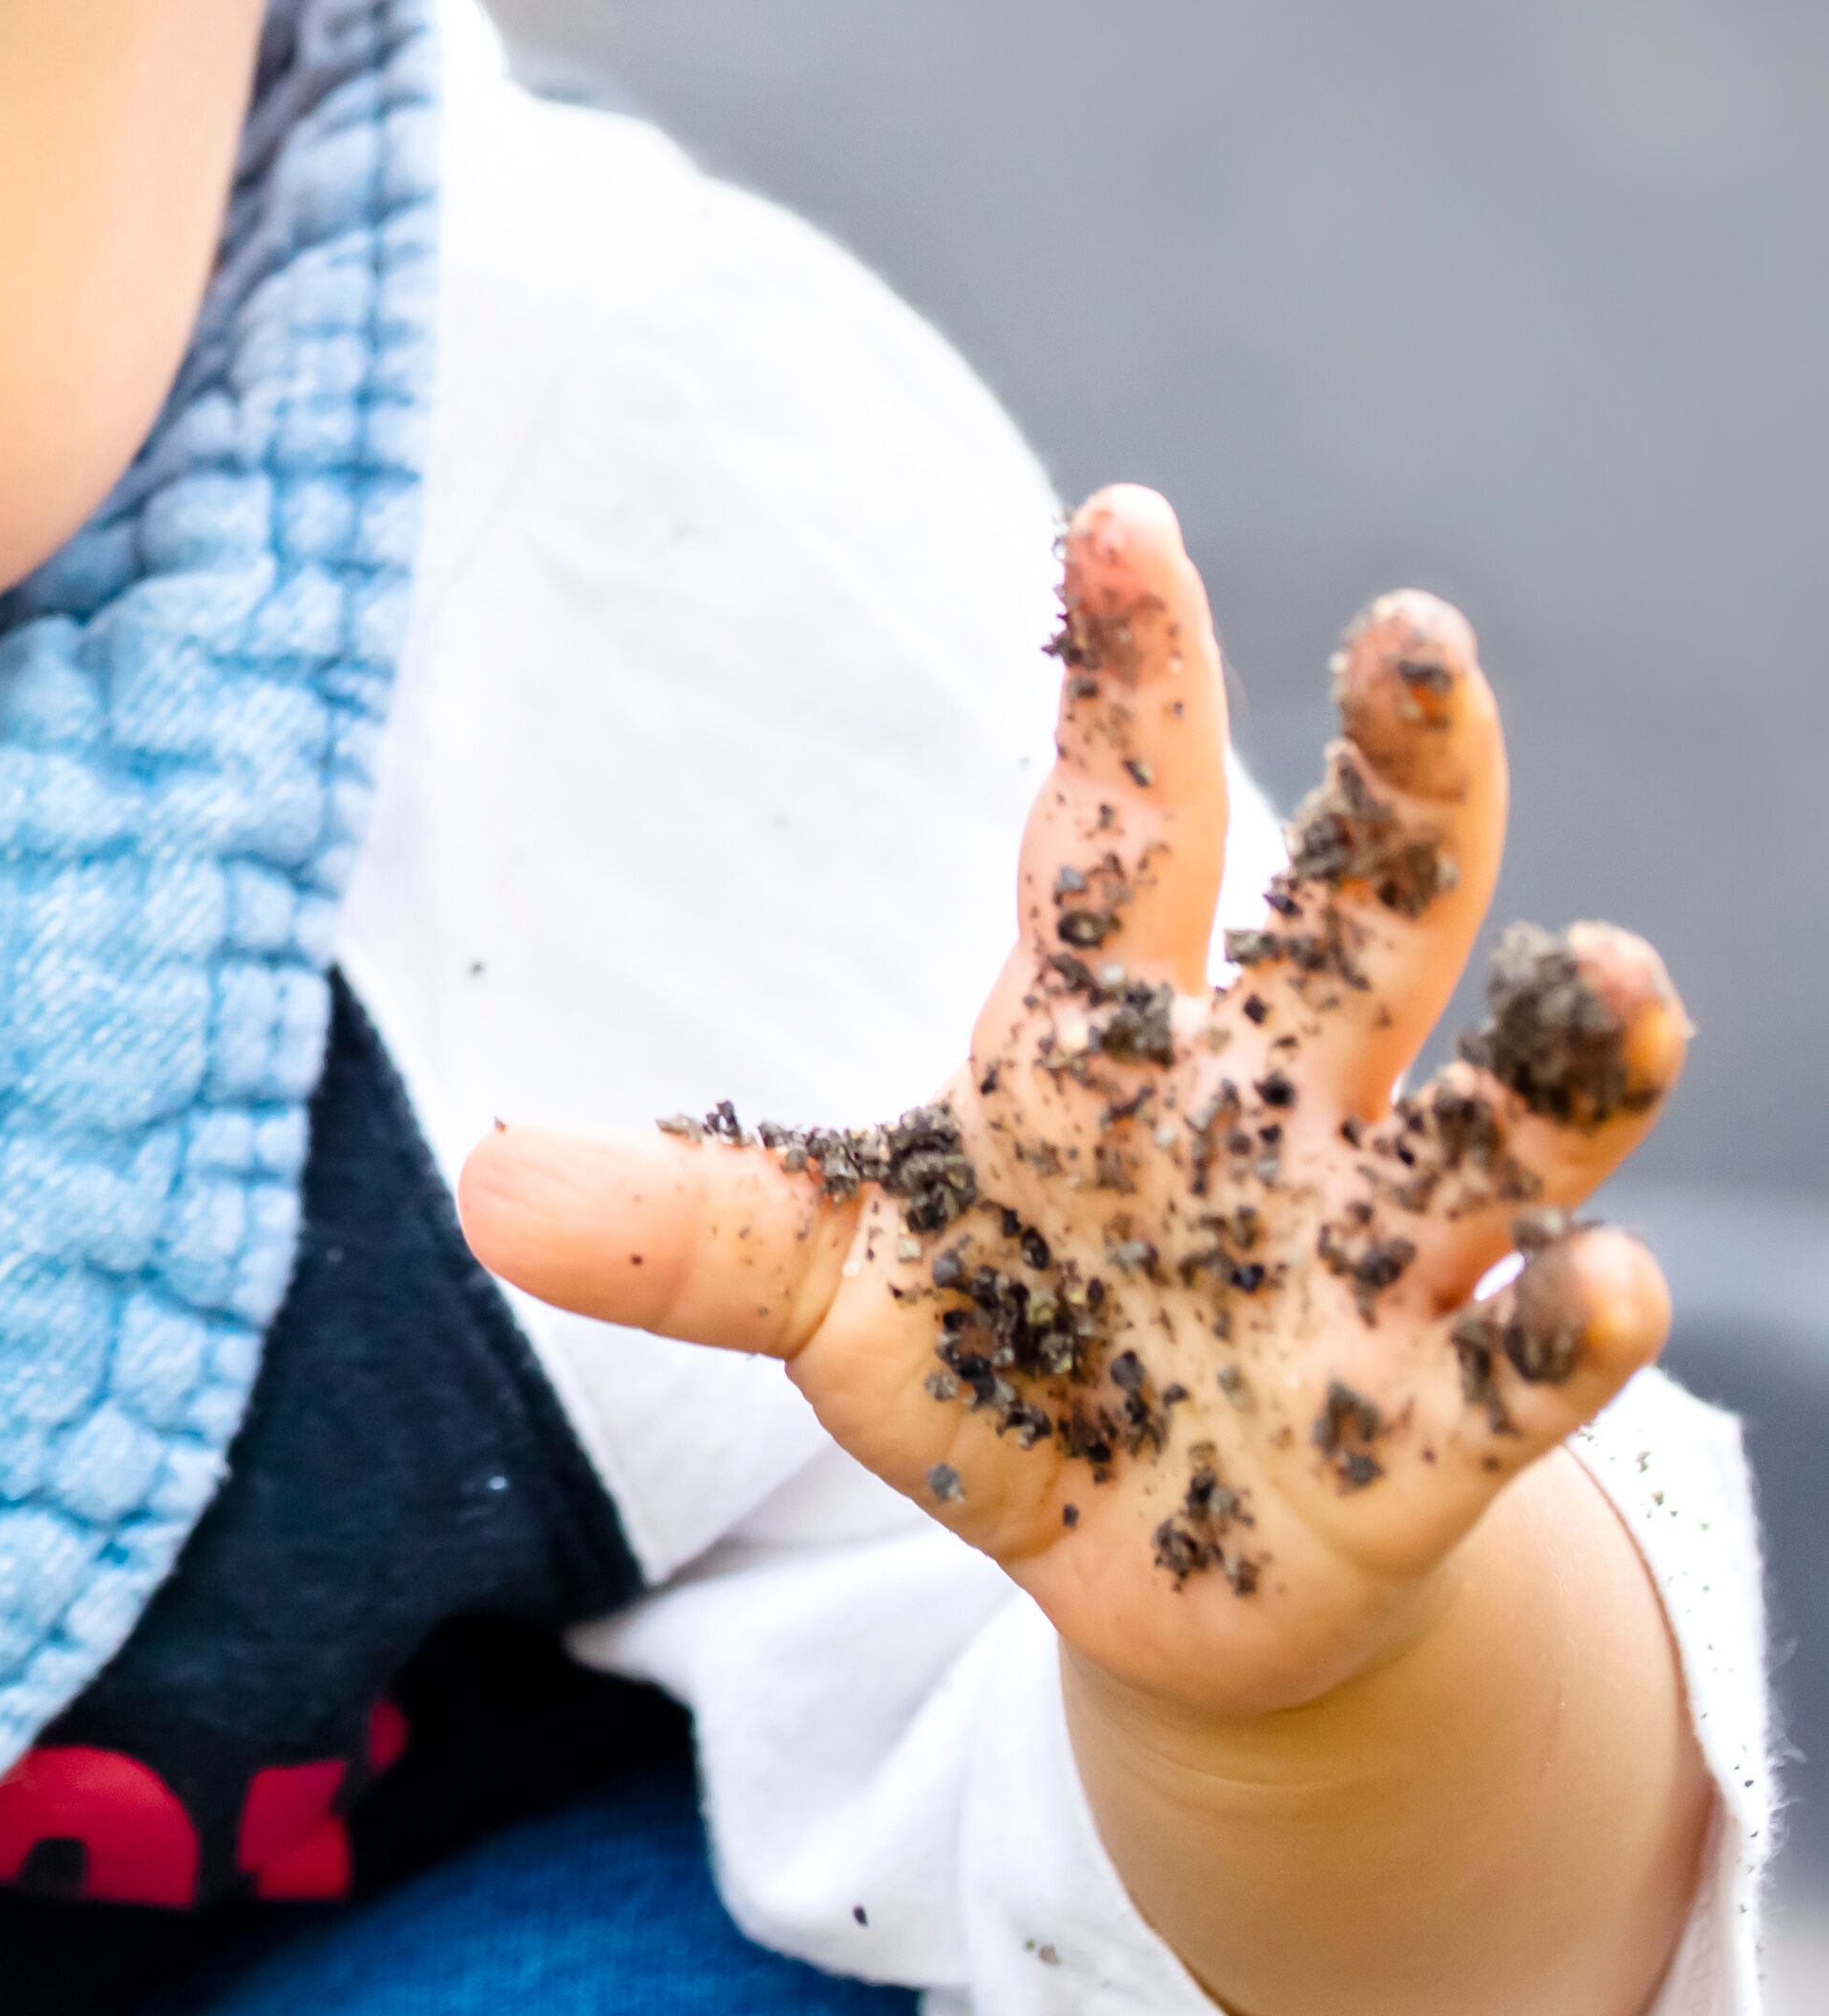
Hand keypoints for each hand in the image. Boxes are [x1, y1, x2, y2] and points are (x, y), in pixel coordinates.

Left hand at [464, 485, 1691, 1720]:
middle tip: (1418, 638)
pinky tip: (1608, 1280)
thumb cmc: (1001, 1364)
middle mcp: (1278, 1112)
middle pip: (1367, 916)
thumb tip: (474, 1185)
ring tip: (1613, 960)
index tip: (1121, 518)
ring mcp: (1371, 1262)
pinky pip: (1519, 1365)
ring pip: (1499, 1125)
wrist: (1149, 1570)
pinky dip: (1569, 1324)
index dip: (1129, 681)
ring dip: (1565, 1051)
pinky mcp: (1427, 1432)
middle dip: (1406, 781)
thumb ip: (679, 1231)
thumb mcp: (822, 1284)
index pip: (1127, 826)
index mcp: (1111, 1044)